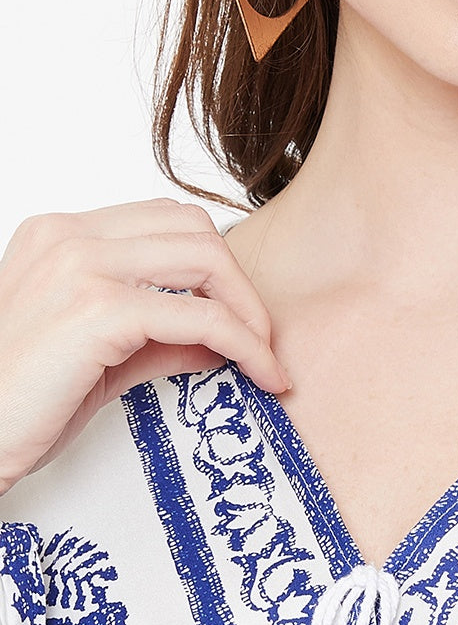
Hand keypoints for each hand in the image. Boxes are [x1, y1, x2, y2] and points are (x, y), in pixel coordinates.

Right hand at [0, 198, 290, 495]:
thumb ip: (161, 339)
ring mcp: (81, 266)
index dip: (217, 268)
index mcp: (61, 236)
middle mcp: (69, 237)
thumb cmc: (18, 403)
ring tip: (265, 359)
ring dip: (251, 313)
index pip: (168, 221)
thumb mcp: (101, 358)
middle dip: (241, 285)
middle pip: (195, 229)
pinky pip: (202, 317)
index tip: (242, 317)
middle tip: (261, 339)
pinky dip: (245, 345)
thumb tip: (222, 340)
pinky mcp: (98, 311)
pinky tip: (259, 375)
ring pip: (208, 259)